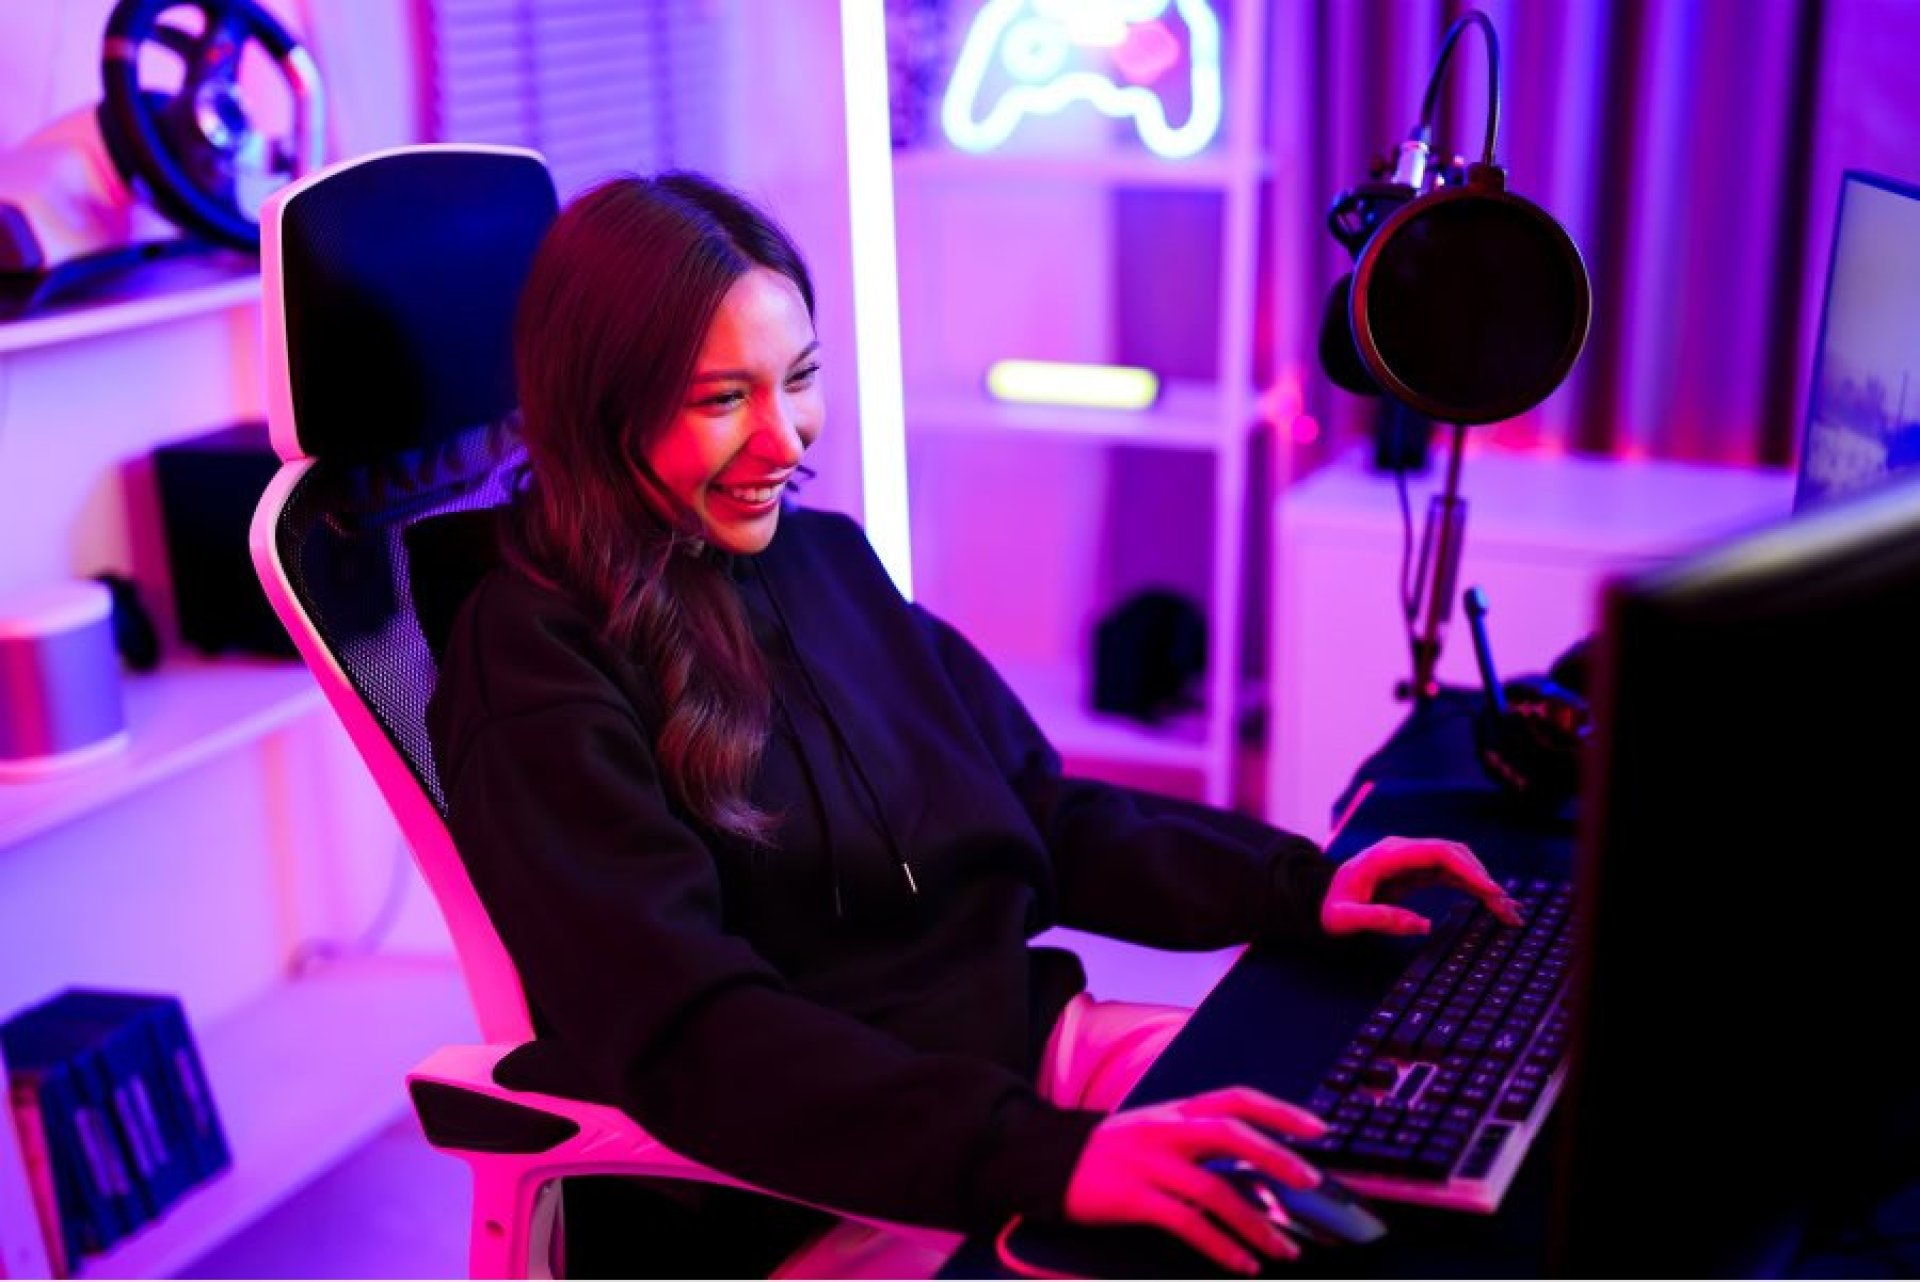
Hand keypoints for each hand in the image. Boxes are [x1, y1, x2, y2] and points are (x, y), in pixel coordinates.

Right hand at [1062, 1086, 1324, 1274]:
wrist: (1044, 1160)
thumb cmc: (1109, 1152)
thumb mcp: (1152, 1132)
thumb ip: (1196, 1141)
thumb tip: (1255, 1166)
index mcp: (1174, 1112)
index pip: (1236, 1098)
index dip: (1280, 1110)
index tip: (1318, 1128)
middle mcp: (1164, 1131)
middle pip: (1230, 1134)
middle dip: (1277, 1158)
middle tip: (1311, 1184)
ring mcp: (1147, 1164)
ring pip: (1215, 1190)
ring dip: (1256, 1223)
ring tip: (1284, 1250)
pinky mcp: (1132, 1198)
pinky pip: (1187, 1224)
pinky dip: (1221, 1247)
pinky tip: (1242, 1264)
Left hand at [1320, 835, 1522, 936]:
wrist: (1317, 900)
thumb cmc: (1329, 910)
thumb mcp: (1343, 920)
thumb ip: (1377, 919)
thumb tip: (1421, 925)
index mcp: (1386, 856)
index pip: (1438, 852)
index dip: (1468, 869)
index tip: (1491, 891)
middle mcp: (1402, 851)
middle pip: (1454, 854)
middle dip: (1483, 878)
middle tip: (1507, 908)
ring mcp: (1411, 859)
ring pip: (1457, 863)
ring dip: (1483, 883)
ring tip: (1506, 909)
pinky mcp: (1415, 871)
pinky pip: (1451, 874)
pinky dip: (1472, 886)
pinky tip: (1490, 902)